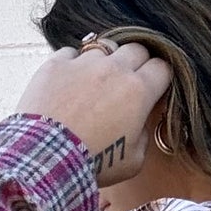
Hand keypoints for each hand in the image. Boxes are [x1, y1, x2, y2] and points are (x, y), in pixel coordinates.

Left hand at [15, 41, 172, 185]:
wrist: (48, 158)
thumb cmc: (94, 163)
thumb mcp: (133, 162)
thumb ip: (143, 137)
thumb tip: (138, 125)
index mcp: (138, 91)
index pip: (162, 68)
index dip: (161, 77)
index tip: (156, 87)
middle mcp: (114, 69)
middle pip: (137, 49)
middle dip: (138, 63)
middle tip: (129, 82)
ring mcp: (84, 62)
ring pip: (105, 47)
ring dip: (106, 61)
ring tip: (97, 81)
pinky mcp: (56, 64)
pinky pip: (70, 53)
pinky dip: (74, 64)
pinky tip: (70, 82)